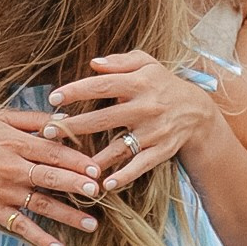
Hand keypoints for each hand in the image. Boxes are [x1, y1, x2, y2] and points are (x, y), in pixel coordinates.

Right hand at [0, 109, 108, 245]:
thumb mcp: (1, 118)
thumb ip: (34, 119)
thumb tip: (66, 119)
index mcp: (15, 143)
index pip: (52, 152)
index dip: (76, 160)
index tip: (97, 168)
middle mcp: (12, 169)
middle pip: (50, 178)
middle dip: (76, 185)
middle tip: (98, 191)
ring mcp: (4, 192)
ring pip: (41, 205)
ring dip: (67, 216)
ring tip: (91, 224)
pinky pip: (21, 226)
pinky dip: (39, 238)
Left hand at [44, 52, 215, 191]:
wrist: (198, 112)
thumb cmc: (163, 84)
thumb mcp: (147, 64)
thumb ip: (120, 61)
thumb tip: (93, 64)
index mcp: (140, 82)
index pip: (102, 86)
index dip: (77, 91)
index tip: (54, 98)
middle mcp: (146, 107)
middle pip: (105, 117)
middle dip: (74, 125)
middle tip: (48, 131)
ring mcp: (154, 132)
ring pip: (120, 146)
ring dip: (96, 157)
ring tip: (70, 163)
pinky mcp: (161, 151)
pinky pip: (140, 166)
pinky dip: (124, 176)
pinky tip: (105, 184)